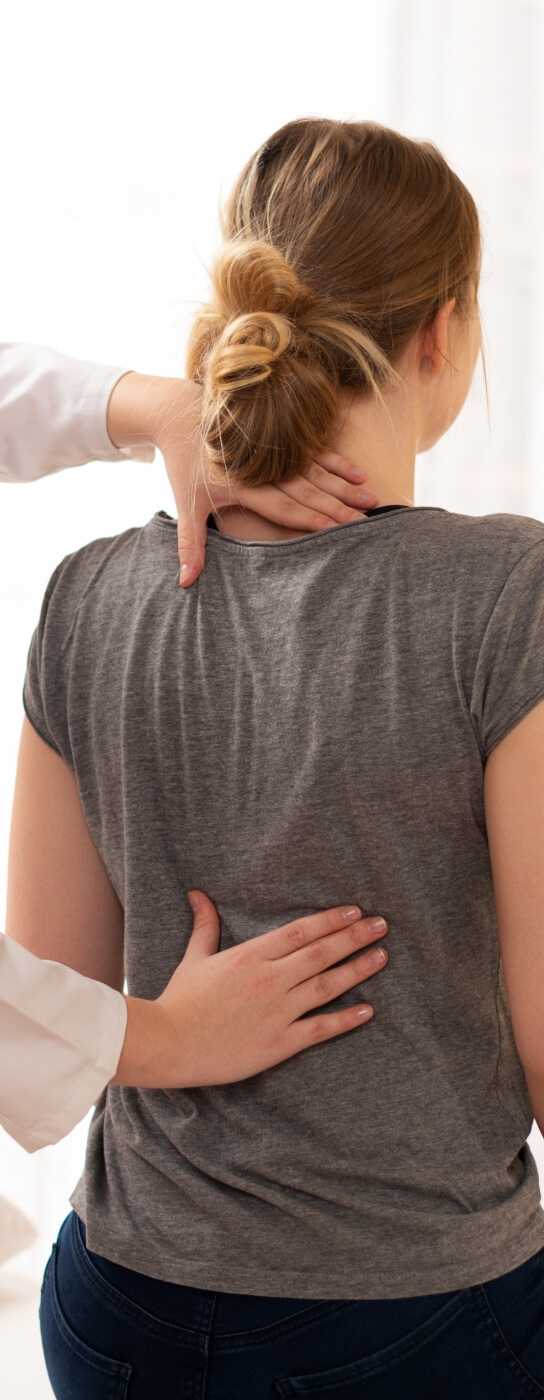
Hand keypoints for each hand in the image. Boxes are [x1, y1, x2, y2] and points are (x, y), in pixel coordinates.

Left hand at [106, 374, 376, 586]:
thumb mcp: (184, 504)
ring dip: (345, 487)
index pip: (282, 505)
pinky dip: (338, 463)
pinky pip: (316, 451)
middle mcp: (265, 466)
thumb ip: (190, 544)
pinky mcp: (283, 438)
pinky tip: (359, 475)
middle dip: (337, 508)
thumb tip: (184, 583)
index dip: (307, 518)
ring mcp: (277, 450)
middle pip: (307, 490)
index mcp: (242, 484)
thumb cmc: (183, 463)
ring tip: (371, 502)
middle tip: (363, 524)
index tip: (333, 530)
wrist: (179, 411)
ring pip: (318, 471)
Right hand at [113, 894, 387, 1087]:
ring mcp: (276, 1011)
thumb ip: (206, 925)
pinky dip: (345, 1019)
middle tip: (382, 926)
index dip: (331, 920)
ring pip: (326, 986)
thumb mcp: (195, 958)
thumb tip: (199, 894)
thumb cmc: (180, 1001)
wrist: (167, 1044)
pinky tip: (368, 1010)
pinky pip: (319, 1028)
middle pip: (321, 953)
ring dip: (358, 970)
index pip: (301, 931)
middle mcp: (269, 979)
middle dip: (354, 937)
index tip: (355, 912)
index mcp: (250, 955)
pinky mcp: (278, 1043)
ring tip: (382, 956)